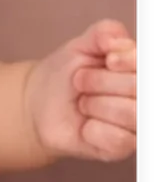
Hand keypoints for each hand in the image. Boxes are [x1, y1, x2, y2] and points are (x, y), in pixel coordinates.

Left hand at [26, 19, 137, 162]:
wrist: (38, 102)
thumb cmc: (65, 74)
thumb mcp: (82, 45)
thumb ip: (104, 33)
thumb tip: (118, 42)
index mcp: (137, 71)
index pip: (143, 64)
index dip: (127, 60)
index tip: (108, 60)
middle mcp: (141, 98)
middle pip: (137, 87)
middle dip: (98, 81)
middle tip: (80, 83)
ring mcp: (135, 126)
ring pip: (131, 114)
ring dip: (95, 105)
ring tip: (83, 104)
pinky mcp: (122, 148)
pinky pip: (118, 139)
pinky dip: (92, 129)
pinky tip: (85, 126)